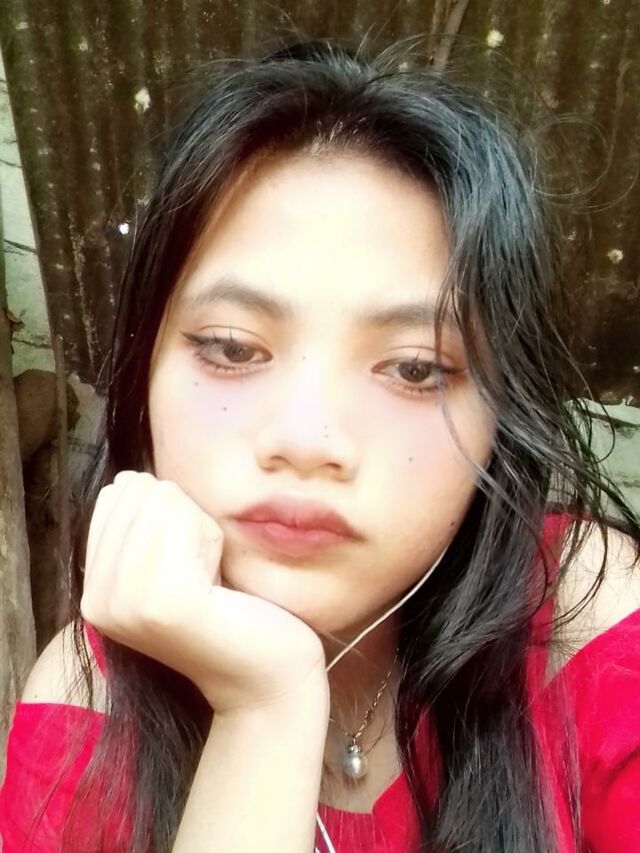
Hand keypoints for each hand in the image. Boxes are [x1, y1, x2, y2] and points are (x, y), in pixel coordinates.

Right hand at [81, 471, 327, 713]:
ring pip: (164, 502)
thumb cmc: (229, 612)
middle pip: (140, 493)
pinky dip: (212, 540)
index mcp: (94, 592)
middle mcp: (98, 602)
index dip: (165, 513)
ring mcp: (127, 605)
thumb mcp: (172, 563)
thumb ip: (142, 526)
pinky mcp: (166, 603)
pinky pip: (188, 524)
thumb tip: (127, 479)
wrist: (265, 677)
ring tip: (209, 580)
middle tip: (201, 573)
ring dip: (200, 529)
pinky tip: (217, 583)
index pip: (116, 497)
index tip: (183, 563)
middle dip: (184, 517)